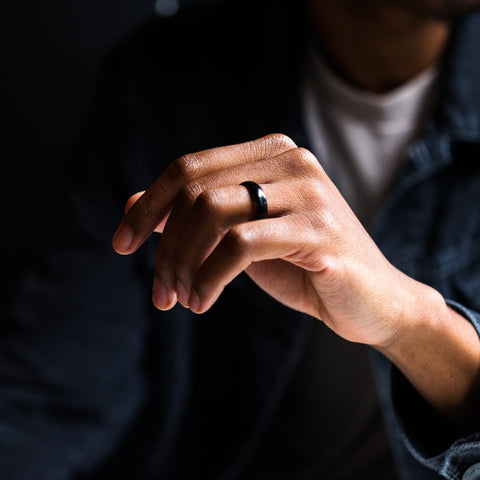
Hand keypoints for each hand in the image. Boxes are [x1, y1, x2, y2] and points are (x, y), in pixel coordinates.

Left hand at [113, 133, 479, 419]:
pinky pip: (241, 244)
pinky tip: (202, 302)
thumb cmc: (302, 266)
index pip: (188, 168)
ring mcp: (309, 192)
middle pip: (195, 189)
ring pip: (213, 212)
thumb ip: (193, 215)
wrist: (371, 301)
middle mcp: (291, 161)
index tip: (122, 243)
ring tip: (179, 299)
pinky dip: (210, 276)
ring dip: (183, 262)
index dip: (147, 205)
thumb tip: (131, 203)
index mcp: (270, 154)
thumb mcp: (239, 237)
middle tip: (158, 290)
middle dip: (164, 245)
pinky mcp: (320, 230)